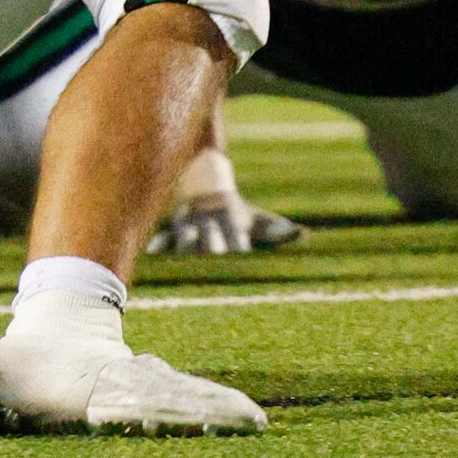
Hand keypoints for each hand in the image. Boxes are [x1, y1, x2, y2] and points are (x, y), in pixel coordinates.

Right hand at [146, 193, 305, 257]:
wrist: (205, 185)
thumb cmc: (237, 213)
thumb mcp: (257, 218)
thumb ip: (277, 230)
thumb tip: (304, 235)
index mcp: (232, 222)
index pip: (237, 240)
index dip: (239, 249)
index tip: (243, 261)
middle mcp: (210, 224)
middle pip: (211, 243)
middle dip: (213, 254)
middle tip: (215, 272)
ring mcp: (189, 225)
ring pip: (186, 240)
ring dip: (186, 252)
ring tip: (184, 269)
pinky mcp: (172, 229)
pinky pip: (163, 238)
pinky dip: (159, 246)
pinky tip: (153, 256)